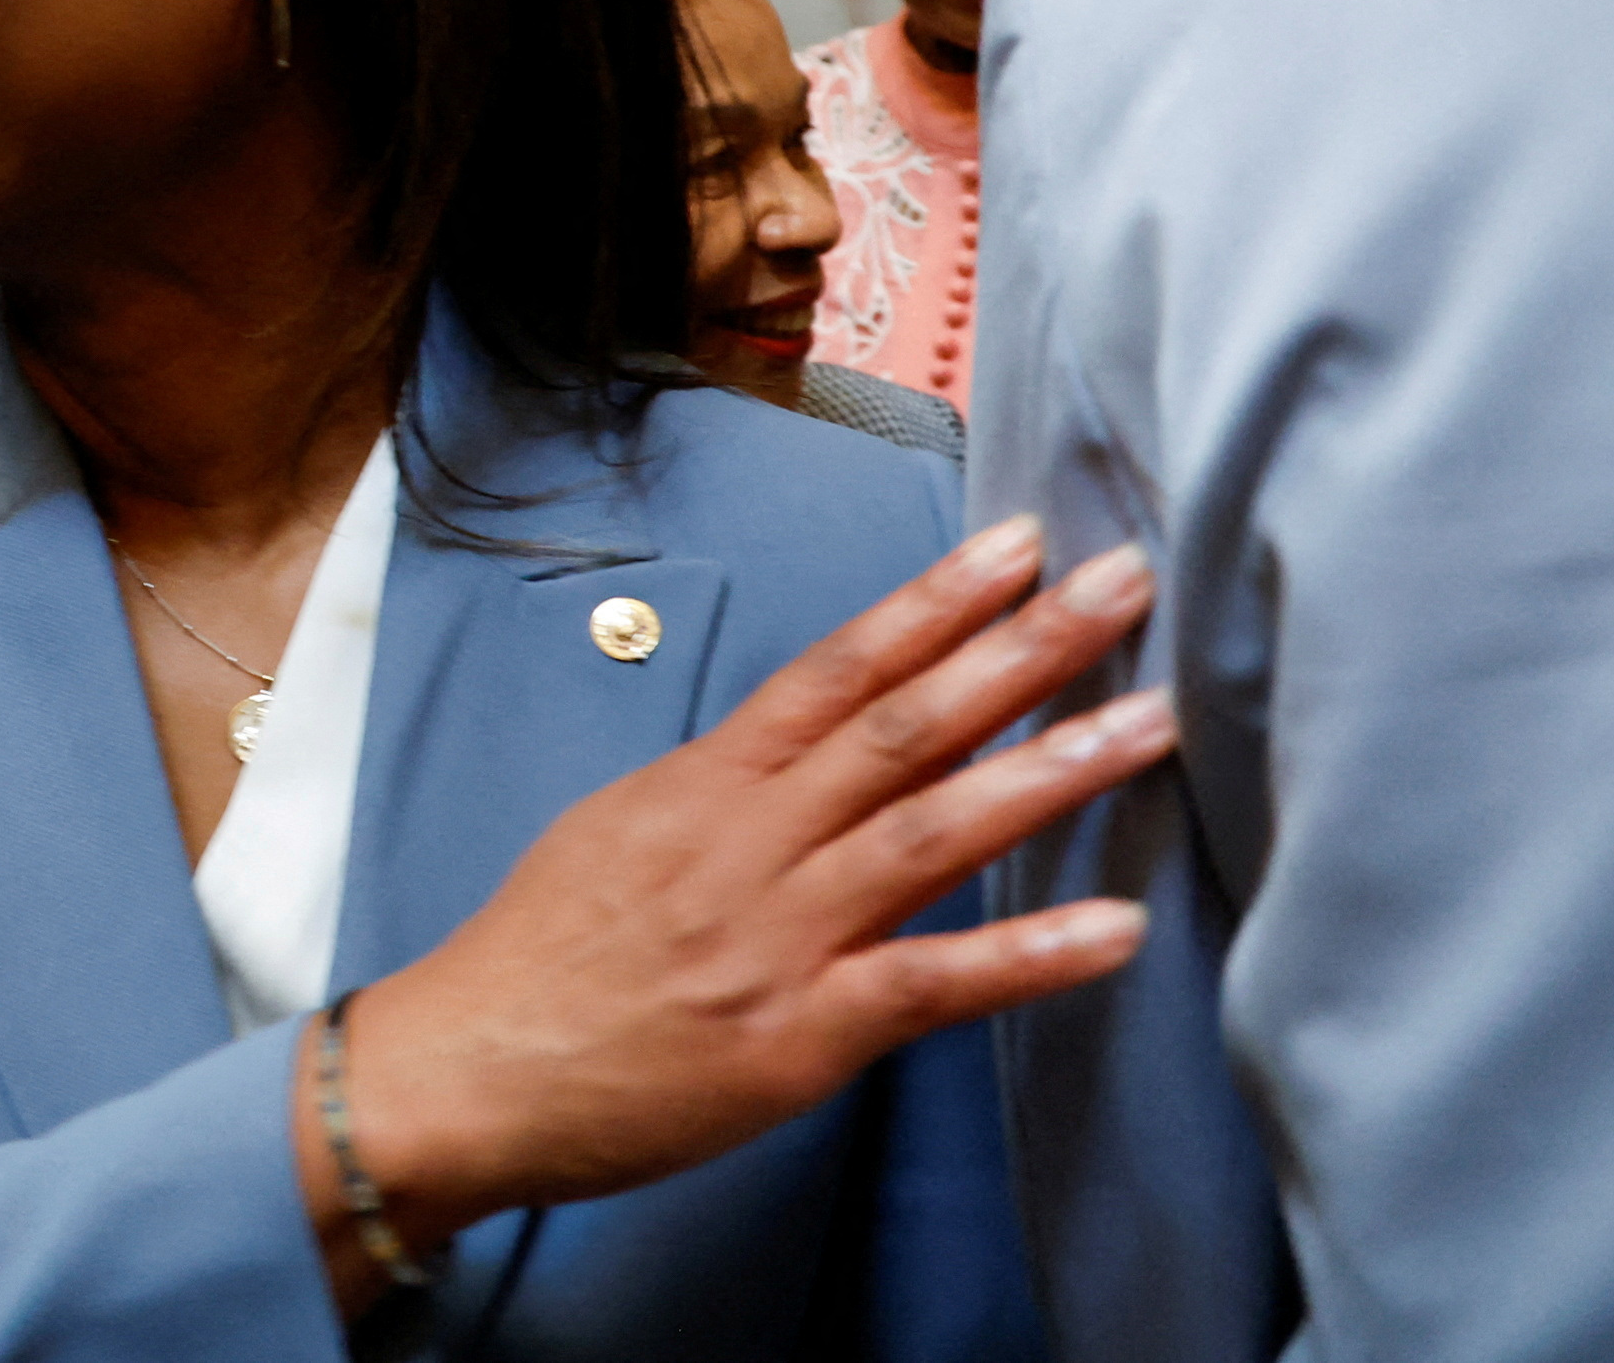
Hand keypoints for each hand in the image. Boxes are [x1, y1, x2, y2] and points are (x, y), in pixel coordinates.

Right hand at [321, 519, 1170, 1279]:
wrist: (465, 1071)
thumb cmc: (535, 961)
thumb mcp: (616, 834)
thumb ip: (719, 796)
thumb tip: (795, 757)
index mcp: (703, 787)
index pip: (836, 669)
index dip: (932, 601)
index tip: (1016, 542)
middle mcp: (747, 842)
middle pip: (902, 724)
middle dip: (1020, 648)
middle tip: (1120, 585)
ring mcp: (776, 936)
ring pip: (930, 830)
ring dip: (1049, 770)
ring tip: (1148, 723)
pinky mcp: (798, 1035)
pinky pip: (929, 985)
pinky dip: (1027, 955)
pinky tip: (1115, 929)